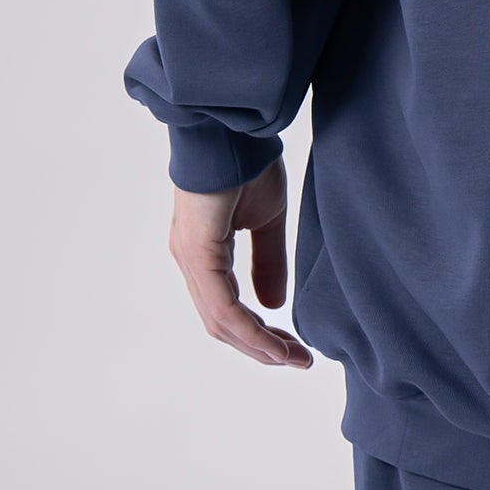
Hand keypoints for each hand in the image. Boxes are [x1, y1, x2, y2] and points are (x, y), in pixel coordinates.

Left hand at [168, 161, 311, 367]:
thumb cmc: (247, 163)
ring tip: (292, 359)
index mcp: (205, 252)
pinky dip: (249, 331)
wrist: (233, 128)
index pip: (228, 309)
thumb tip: (274, 304)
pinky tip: (275, 345)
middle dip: (261, 347)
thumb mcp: (268, 220)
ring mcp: (191, 258)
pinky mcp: (197, 252)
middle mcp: (192, 260)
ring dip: (258, 346)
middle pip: (222, 324)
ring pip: (221, 322)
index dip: (260, 334)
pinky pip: (222, 307)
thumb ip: (269, 261)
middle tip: (298, 360)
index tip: (295, 349)